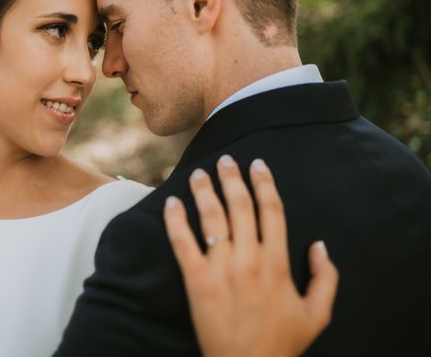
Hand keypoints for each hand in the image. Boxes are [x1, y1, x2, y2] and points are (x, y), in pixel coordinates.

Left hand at [163, 155, 338, 356]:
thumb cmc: (281, 343)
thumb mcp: (317, 314)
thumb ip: (326, 278)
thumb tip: (320, 245)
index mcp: (277, 262)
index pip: (271, 210)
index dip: (265, 183)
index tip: (258, 165)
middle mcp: (249, 258)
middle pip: (239, 205)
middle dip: (232, 178)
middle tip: (225, 160)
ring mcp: (221, 268)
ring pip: (211, 217)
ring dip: (204, 190)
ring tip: (199, 173)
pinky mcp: (196, 280)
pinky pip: (183, 242)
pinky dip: (175, 220)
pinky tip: (171, 202)